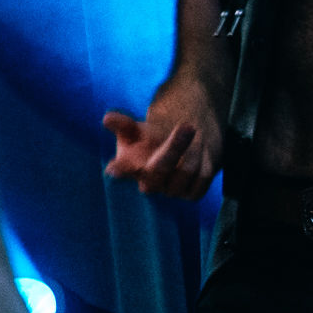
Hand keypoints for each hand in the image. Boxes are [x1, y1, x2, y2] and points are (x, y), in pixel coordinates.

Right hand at [102, 77, 221, 198]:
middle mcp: (148, 184)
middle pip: (159, 169)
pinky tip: (201, 149)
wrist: (176, 150)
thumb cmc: (147, 140)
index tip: (114, 167)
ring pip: (186, 171)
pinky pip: (203, 178)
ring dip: (193, 148)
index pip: (121, 171)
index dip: (120, 170)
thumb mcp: (134, 130)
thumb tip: (107, 119)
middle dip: (174, 146)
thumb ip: (123, 124)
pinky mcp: (191, 194)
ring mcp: (170, 191)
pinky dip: (205, 160)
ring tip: (193, 130)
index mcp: (128, 168)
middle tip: (187, 126)